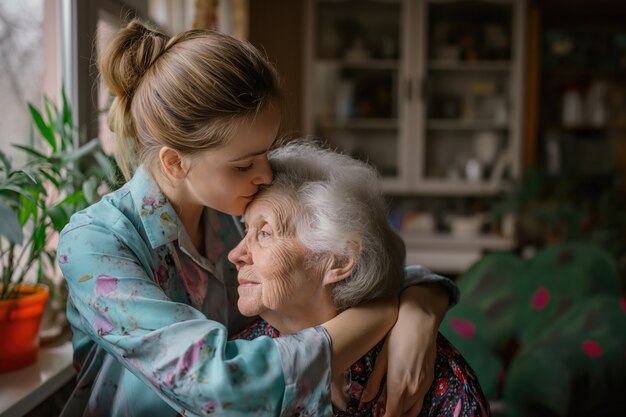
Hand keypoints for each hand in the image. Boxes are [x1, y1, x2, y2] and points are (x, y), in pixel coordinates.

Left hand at [361, 284, 447, 416]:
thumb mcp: (381, 358)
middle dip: (391, 415)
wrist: (420, 321)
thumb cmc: (397, 336)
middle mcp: (413, 390)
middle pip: (403, 415)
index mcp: (398, 385)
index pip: (391, 414)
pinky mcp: (430, 379)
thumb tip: (366, 399)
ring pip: (414, 410)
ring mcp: (424, 385)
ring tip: (391, 407)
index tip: (376, 415)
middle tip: (381, 411)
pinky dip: (412, 405)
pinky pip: (421, 400)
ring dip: (403, 413)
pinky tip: (403, 398)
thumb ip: (374, 382)